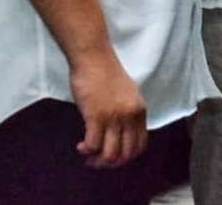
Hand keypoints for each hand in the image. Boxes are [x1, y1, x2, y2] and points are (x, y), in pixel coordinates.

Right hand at [70, 50, 148, 168]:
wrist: (93, 57)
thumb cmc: (106, 72)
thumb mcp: (127, 93)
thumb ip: (128, 112)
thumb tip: (121, 134)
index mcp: (139, 110)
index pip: (140, 145)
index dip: (127, 157)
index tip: (115, 158)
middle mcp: (129, 116)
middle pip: (125, 153)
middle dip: (111, 163)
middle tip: (98, 161)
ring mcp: (113, 117)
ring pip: (110, 154)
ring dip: (98, 161)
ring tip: (88, 156)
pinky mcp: (96, 116)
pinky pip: (93, 145)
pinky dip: (86, 151)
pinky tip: (81, 147)